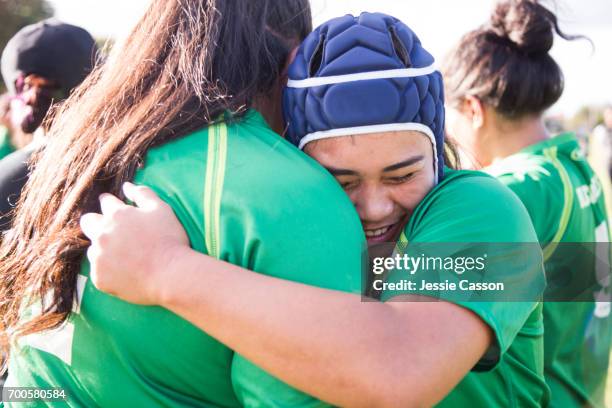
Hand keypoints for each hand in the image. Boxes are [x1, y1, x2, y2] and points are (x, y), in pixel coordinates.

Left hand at [80, 182, 189, 304]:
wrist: (170, 274)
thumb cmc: (170, 240)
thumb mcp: (162, 209)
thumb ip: (142, 194)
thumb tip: (126, 186)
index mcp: (117, 214)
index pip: (105, 201)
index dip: (112, 204)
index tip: (117, 211)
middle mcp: (102, 233)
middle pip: (88, 222)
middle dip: (97, 222)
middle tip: (114, 232)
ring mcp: (98, 256)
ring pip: (94, 248)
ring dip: (105, 249)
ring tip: (126, 256)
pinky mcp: (99, 277)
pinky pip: (99, 270)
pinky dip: (110, 270)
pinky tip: (127, 271)